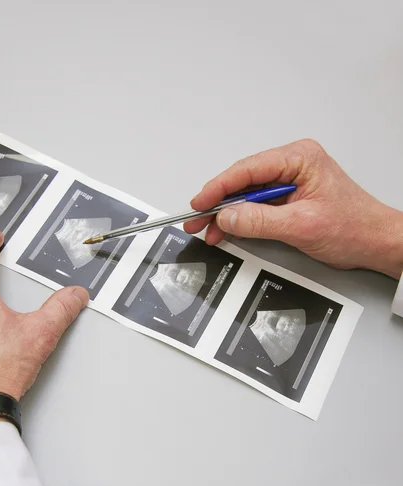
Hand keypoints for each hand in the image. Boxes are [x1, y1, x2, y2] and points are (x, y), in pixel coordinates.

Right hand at [185, 139, 402, 278]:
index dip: (219, 187)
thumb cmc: (353, 227)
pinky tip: (226, 230)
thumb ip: (260, 221)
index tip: (200, 202)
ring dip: (226, 214)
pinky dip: (240, 220)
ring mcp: (289, 181)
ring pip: (246, 195)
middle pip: (242, 181)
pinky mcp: (287, 198)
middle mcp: (293, 165)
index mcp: (300, 158)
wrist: (374, 243)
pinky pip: (256, 206)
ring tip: (207, 230)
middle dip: (218, 203)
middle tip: (196, 219)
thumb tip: (228, 216)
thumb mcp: (302, 225)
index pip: (248, 170)